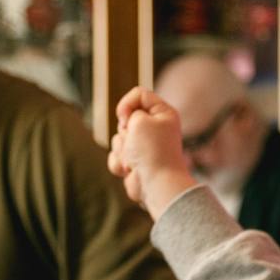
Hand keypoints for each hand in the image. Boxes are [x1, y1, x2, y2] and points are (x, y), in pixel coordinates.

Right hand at [107, 86, 197, 218]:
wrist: (157, 185)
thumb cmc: (152, 151)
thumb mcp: (140, 119)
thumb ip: (130, 112)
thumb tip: (126, 129)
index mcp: (163, 113)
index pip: (139, 94)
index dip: (127, 104)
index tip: (126, 118)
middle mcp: (155, 128)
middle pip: (125, 118)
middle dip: (124, 131)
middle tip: (136, 143)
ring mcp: (144, 146)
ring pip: (117, 138)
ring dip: (122, 150)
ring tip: (135, 160)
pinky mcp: (134, 162)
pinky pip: (115, 156)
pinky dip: (120, 164)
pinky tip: (131, 171)